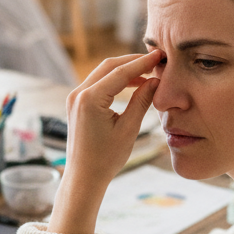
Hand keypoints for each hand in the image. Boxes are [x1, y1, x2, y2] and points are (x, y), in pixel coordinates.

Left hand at [49, 51, 161, 233]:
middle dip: (133, 61)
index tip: (159, 56)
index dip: (142, 63)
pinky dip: (114, 81)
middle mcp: (78, 94)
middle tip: (155, 60)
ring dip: (124, 70)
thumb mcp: (129, 129)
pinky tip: (133, 84)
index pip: (120, 72)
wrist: (84, 177)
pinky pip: (97, 83)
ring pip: (102, 73)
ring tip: (148, 73)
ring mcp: (74, 97)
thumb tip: (155, 81)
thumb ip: (142, 101)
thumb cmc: (106, 159)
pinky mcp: (76, 103)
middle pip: (109, 66)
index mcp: (90, 99)